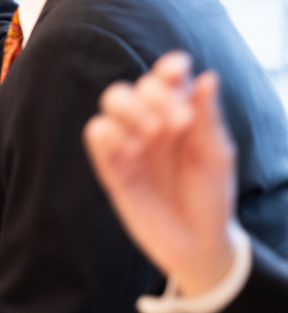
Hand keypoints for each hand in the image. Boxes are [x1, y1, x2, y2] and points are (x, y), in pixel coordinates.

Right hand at [83, 52, 236, 296]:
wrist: (195, 243)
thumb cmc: (210, 196)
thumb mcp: (216, 156)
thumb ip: (207, 117)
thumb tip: (207, 76)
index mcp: (180, 114)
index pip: (167, 78)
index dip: (168, 68)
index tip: (177, 71)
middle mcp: (151, 124)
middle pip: (135, 86)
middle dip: (153, 96)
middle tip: (177, 124)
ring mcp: (128, 143)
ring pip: (110, 102)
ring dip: (130, 110)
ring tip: (151, 136)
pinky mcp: (110, 166)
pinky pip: (95, 133)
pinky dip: (109, 134)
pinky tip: (131, 152)